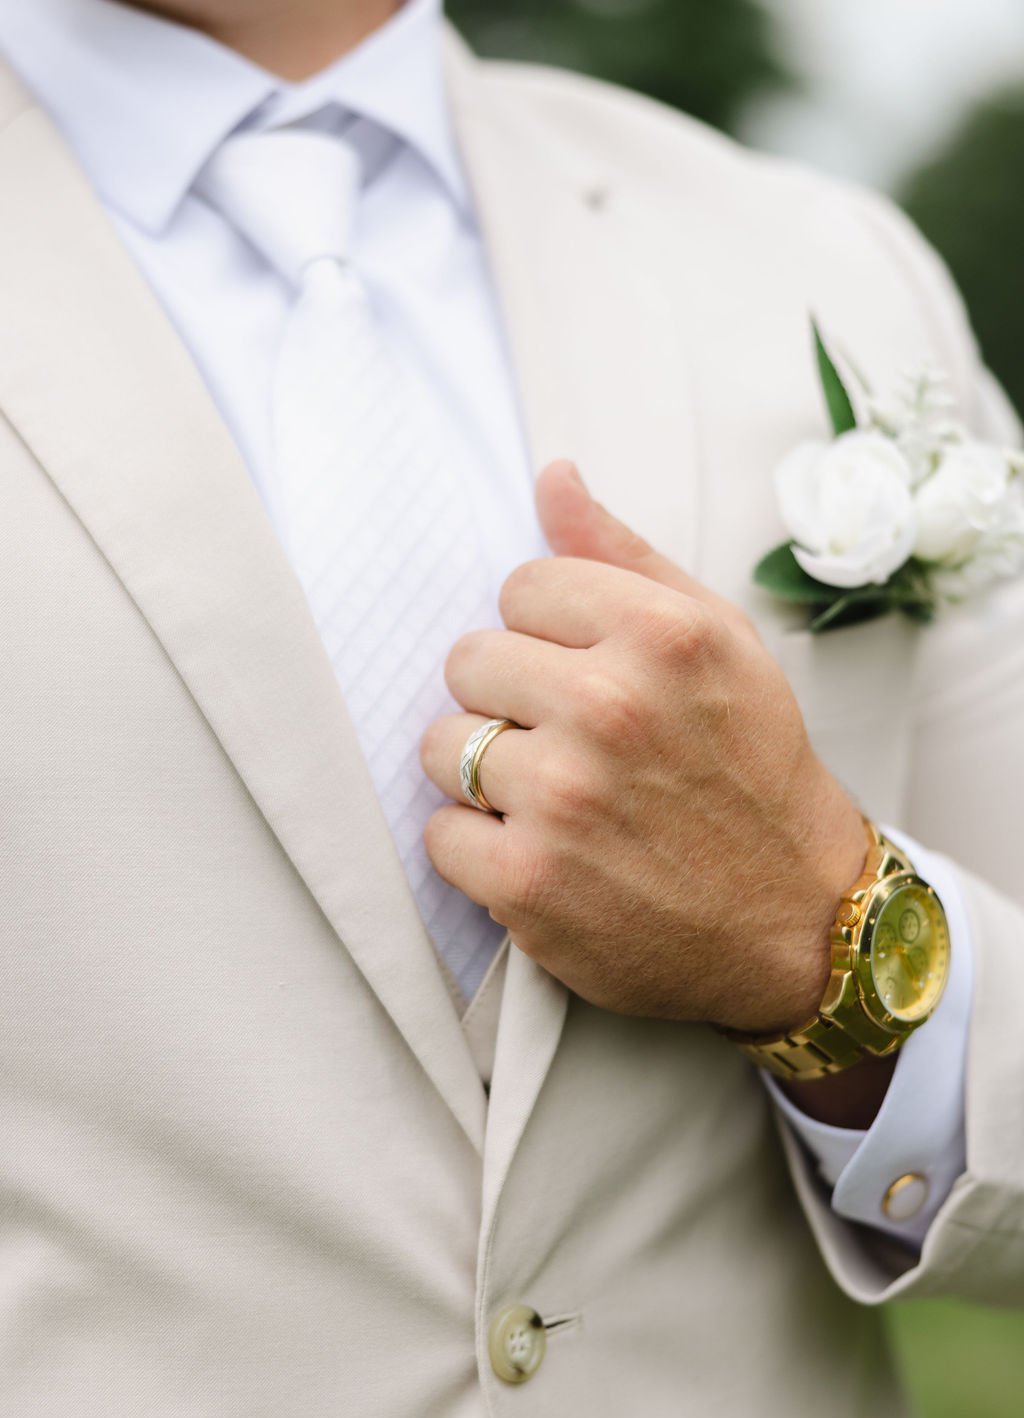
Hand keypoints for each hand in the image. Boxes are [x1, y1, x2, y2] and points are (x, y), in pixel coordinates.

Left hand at [421, 461, 866, 1033]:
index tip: (585, 675)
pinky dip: (478, 849)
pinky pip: (439, 835)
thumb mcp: (720, 643)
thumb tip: (551, 478)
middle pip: (468, 660)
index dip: (546, 636)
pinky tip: (541, 853)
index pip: (518, 588)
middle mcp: (608, 708)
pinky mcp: (529, 883)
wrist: (797, 920)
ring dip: (485, 775)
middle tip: (570, 743)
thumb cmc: (752, 773)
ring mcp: (563, 799)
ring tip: (554, 801)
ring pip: (441, 745)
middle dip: (509, 700)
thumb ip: (624, 558)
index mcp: (659, 635)